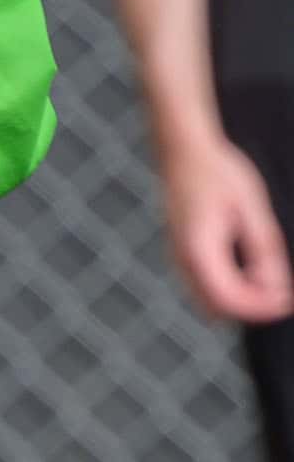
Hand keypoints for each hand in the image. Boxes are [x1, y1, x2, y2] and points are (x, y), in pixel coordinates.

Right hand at [162, 134, 293, 324]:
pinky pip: (205, 287)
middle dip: (251, 307)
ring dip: (241, 299)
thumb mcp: (251, 207)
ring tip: (270, 276)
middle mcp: (183, 260)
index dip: (260, 307)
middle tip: (284, 292)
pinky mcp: (183, 255)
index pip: (229, 298)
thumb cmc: (218, 173)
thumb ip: (264, 250)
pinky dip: (230, 289)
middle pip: (216, 309)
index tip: (287, 301)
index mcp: (199, 249)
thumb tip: (277, 286)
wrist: (183, 152)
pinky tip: (252, 269)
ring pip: (209, 302)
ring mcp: (179, 259)